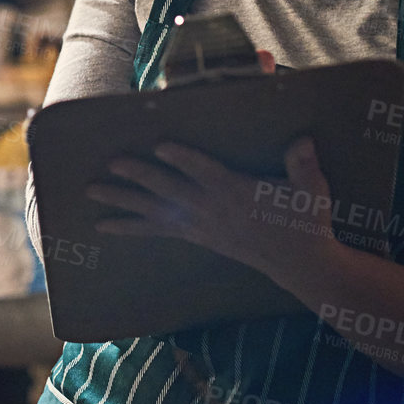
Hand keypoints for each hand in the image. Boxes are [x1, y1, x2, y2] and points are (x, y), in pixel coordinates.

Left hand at [86, 136, 337, 279]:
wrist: (299, 263)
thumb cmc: (304, 218)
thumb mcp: (312, 190)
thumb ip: (304, 165)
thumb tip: (304, 140)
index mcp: (237, 192)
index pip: (206, 171)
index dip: (183, 158)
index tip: (161, 144)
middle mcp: (211, 209)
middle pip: (169, 188)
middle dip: (139, 174)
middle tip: (111, 162)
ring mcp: (200, 225)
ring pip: (153, 210)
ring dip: (121, 200)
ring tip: (90, 191)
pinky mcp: (196, 236)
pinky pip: (155, 230)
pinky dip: (127, 226)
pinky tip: (103, 224)